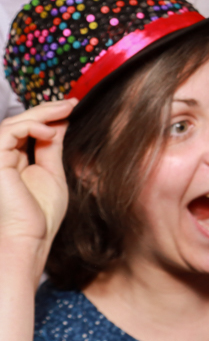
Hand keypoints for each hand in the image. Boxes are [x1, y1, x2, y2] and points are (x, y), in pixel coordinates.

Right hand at [0, 100, 72, 259]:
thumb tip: (58, 124)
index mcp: (14, 160)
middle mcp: (2, 158)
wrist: (32, 237)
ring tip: (64, 111)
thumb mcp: (52, 172)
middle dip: (46, 109)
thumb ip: (51, 147)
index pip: (27, 128)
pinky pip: (7, 133)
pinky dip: (30, 126)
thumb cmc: (42, 214)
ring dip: (40, 113)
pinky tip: (50, 131)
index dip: (47, 115)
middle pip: (19, 122)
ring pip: (12, 123)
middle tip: (70, 103)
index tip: (71, 106)